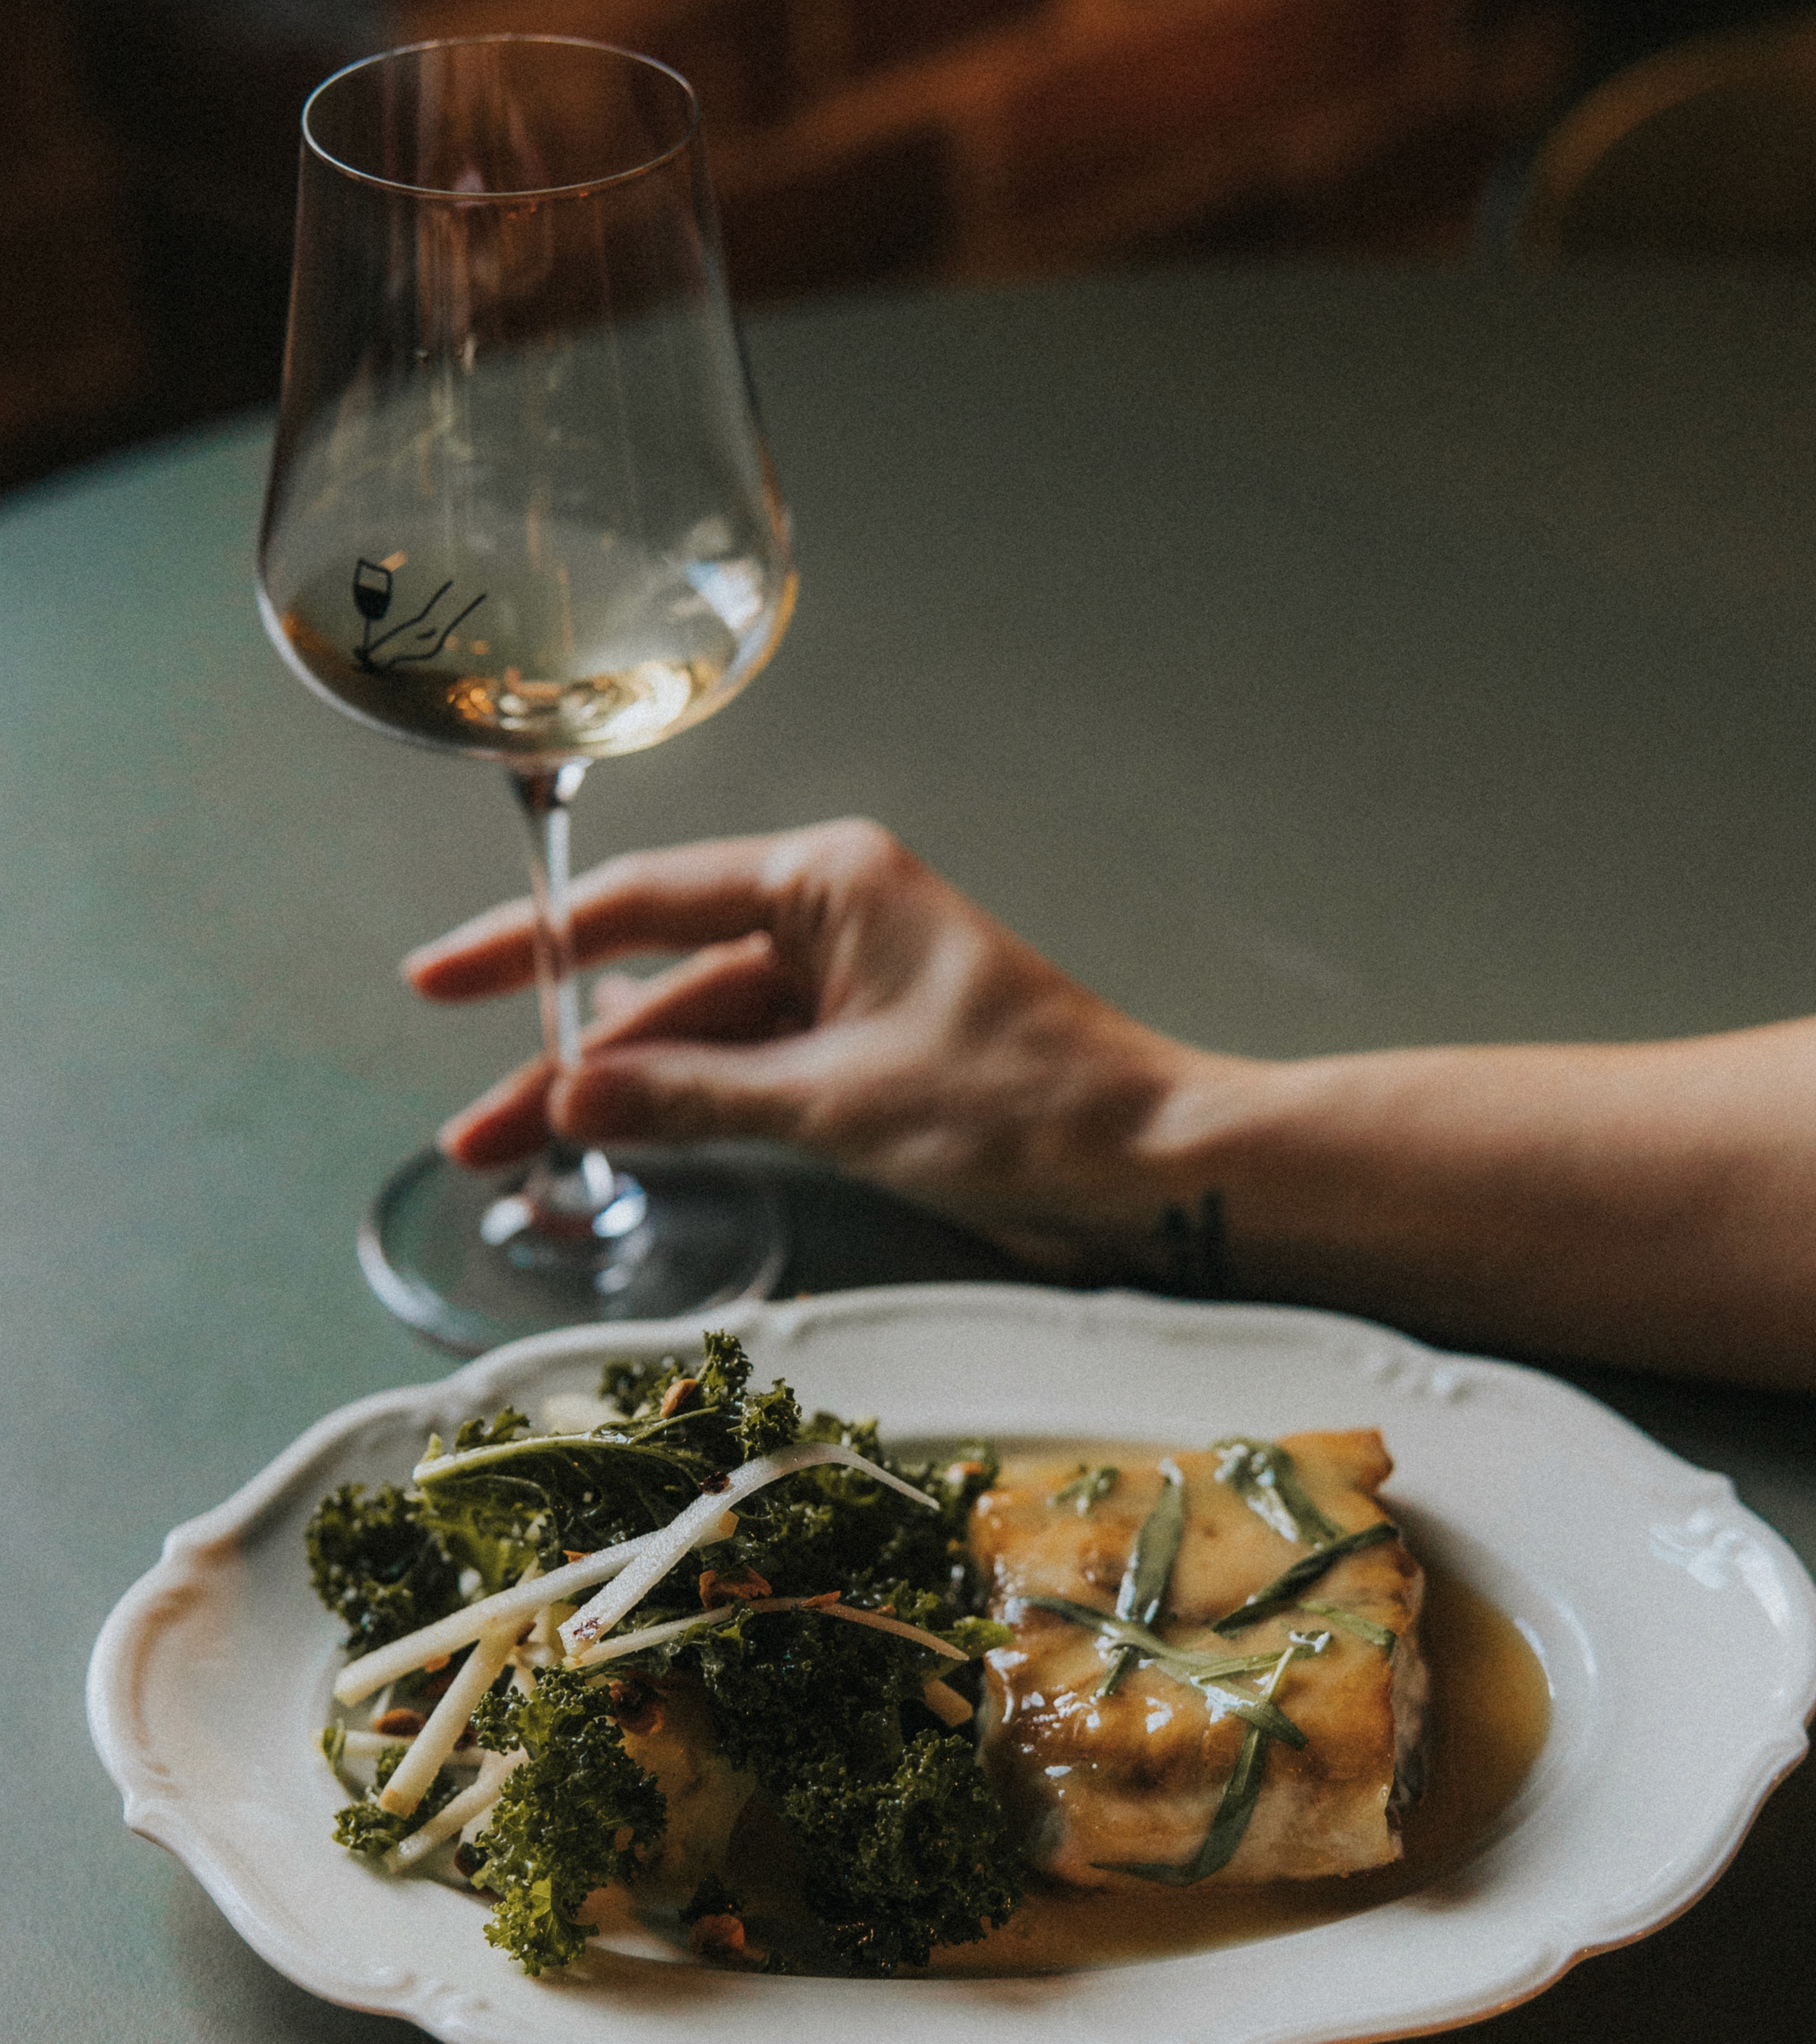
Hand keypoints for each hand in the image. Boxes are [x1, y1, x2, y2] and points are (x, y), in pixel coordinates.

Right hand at [406, 820, 1195, 1271]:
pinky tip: (612, 1140)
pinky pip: (746, 1072)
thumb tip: (571, 1098)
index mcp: (827, 882)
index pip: (644, 904)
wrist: (1150, 1161)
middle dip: (566, 1056)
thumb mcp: (840, 1102)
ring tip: (515, 1154)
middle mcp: (829, 917)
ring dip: (617, 1096)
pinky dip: (684, 1109)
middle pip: (661, 981)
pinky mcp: (862, 1055)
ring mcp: (845, 989)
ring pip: (697, 1038)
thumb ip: (695, 1096)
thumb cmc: (1025, 1107)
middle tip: (474, 1128)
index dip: (530, 944)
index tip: (437, 979)